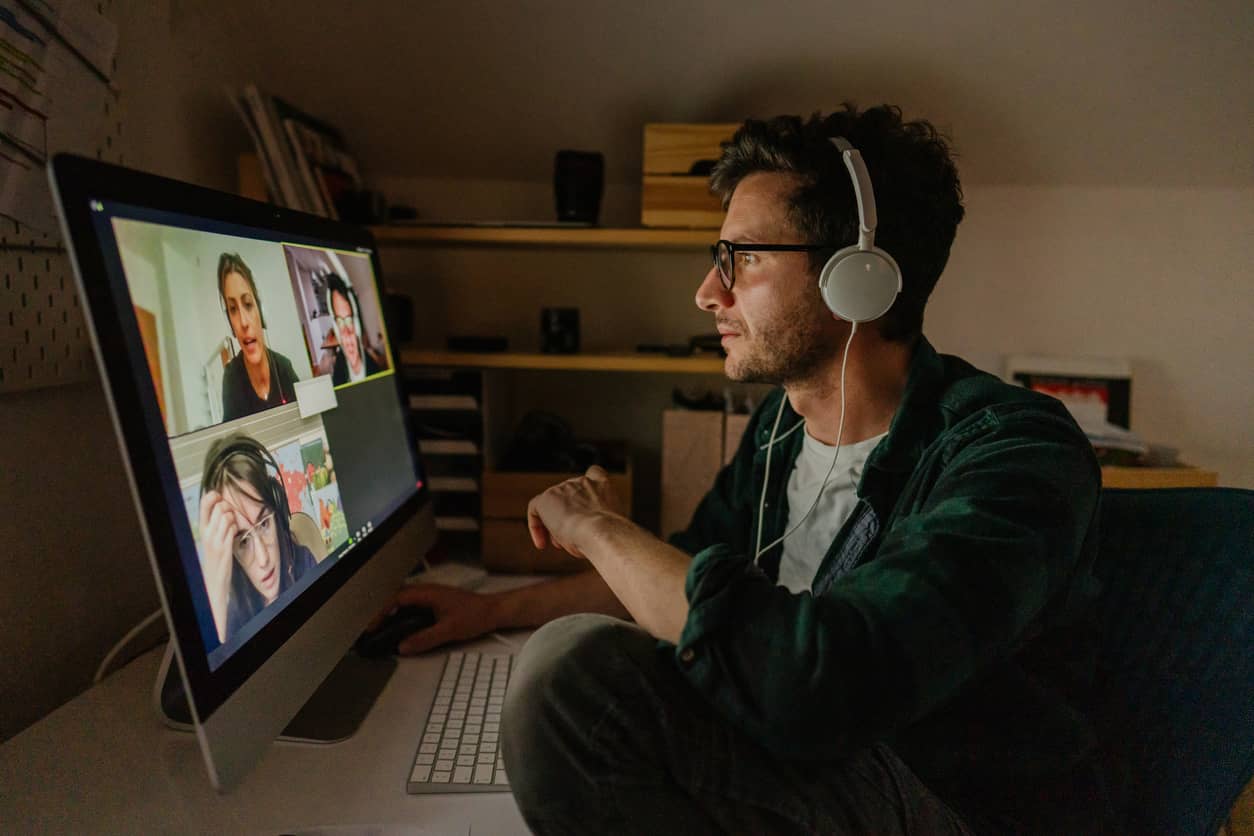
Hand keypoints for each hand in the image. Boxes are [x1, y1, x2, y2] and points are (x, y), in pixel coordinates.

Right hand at [198, 489, 236, 642]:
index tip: (219, 496)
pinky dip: (235, 527)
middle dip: (228, 508)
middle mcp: (206, 533)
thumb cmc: (215, 557)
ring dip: (233, 518)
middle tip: (230, 516)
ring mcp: (215, 540)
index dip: (212, 496)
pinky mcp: (224, 547)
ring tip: (232, 526)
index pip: (203, 505)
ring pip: (226, 516)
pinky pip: (232, 528)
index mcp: (202, 530)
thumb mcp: (212, 538)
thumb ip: (215, 523)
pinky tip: (234, 533)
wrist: (214, 579)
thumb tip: (222, 504)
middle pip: (219, 508)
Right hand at [368, 583, 500, 654]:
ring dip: (391, 612)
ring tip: (381, 629)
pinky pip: (413, 605)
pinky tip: (401, 627)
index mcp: (428, 593)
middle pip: (396, 597)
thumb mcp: (449, 630)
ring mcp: (431, 595)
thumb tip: (403, 647)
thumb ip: (425, 639)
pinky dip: (402, 614)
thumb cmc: (476, 615)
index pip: (396, 599)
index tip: (372, 626)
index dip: (381, 612)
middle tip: (372, 629)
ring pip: (404, 601)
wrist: (495, 610)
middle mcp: (428, 591)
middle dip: (382, 612)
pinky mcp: (435, 602)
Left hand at [527, 465, 621, 557]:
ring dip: (556, 525)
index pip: (593, 474)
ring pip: (553, 506)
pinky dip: (536, 526)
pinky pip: (535, 509)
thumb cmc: (608, 536)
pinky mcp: (546, 498)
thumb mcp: (608, 525)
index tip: (584, 512)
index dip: (585, 492)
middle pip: (569, 496)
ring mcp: (563, 488)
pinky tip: (541, 543)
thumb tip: (583, 533)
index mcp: (602, 485)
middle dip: (569, 517)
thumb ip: (596, 519)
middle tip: (572, 538)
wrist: (601, 531)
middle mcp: (582, 481)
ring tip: (562, 544)